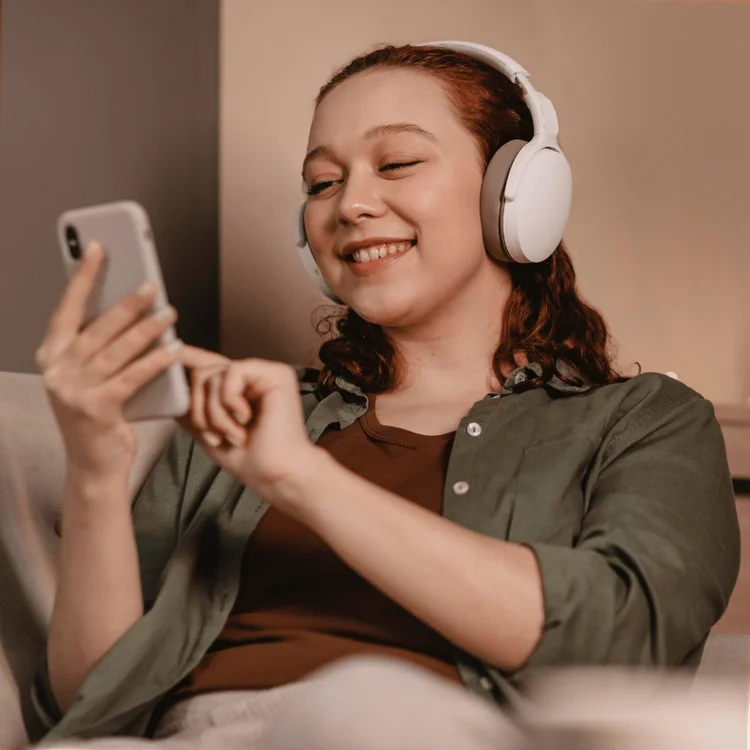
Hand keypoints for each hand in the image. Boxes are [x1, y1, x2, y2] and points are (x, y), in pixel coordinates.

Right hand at [36, 240, 182, 480]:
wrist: (94, 464)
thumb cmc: (98, 414)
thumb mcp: (90, 375)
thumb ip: (100, 345)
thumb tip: (130, 307)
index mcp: (52, 356)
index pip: (66, 308)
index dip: (82, 277)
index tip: (97, 248)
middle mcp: (57, 371)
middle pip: (97, 327)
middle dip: (127, 303)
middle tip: (152, 285)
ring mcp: (73, 391)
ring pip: (118, 350)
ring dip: (148, 329)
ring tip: (170, 313)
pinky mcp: (96, 409)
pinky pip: (133, 377)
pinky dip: (156, 361)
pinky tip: (174, 349)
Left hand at [175, 349, 315, 506]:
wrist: (275, 474)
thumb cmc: (247, 457)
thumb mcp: (205, 427)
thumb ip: (188, 403)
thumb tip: (163, 380)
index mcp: (238, 387)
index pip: (203, 365)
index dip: (182, 360)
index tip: (160, 353)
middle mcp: (251, 375)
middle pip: (201, 372)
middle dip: (198, 409)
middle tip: (214, 436)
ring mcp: (264, 372)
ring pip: (212, 375)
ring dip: (215, 413)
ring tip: (233, 435)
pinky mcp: (275, 372)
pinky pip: (231, 373)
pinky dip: (229, 402)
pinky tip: (245, 420)